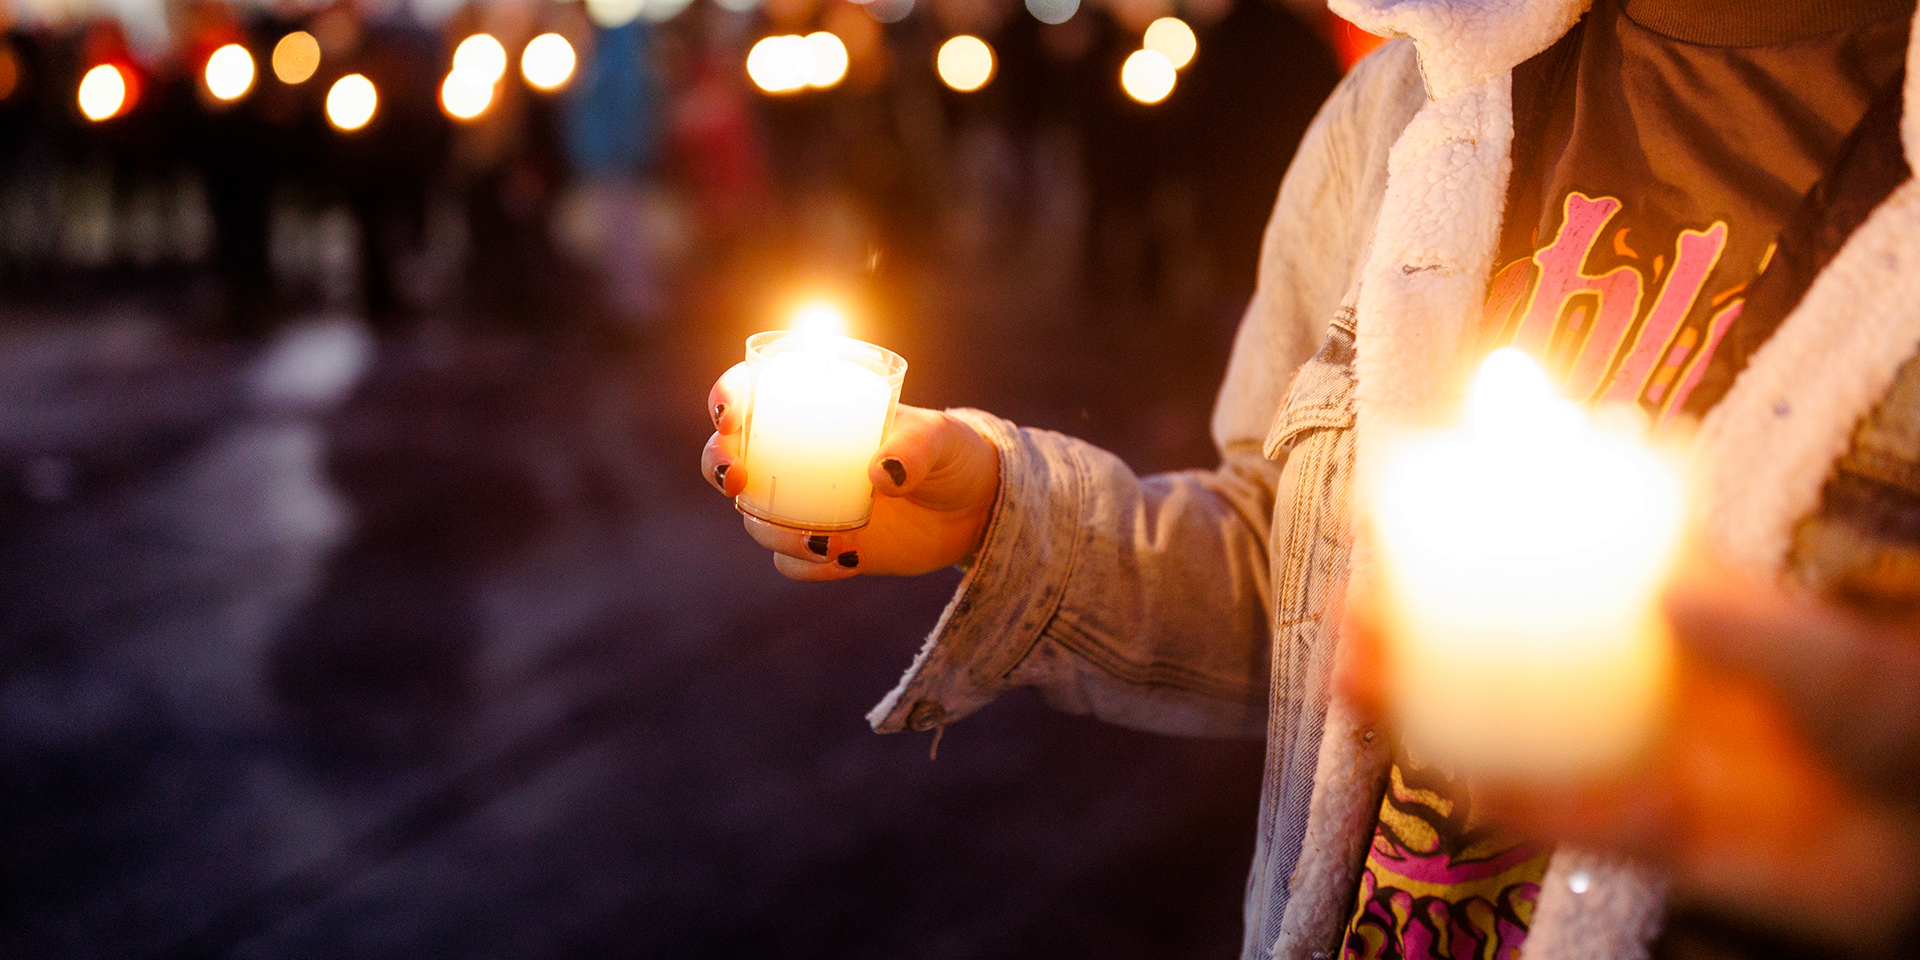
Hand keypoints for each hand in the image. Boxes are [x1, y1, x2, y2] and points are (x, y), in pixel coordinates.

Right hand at [701, 363, 1000, 580]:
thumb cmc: (951, 453)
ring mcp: (806, 504)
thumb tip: (881, 474)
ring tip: (825, 542)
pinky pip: (791, 562)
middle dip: (717, 467)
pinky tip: (845, 561)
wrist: (974, 509)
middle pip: (728, 459)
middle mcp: (797, 458)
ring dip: (771, 530)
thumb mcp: (941, 437)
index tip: (732, 416)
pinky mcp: (823, 546)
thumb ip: (915, 447)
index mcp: (816, 411)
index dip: (727, 399)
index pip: (752, 394)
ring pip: (755, 518)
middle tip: (737, 480)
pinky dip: (805, 566)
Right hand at [1337, 569, 1919, 951]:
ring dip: (1432, 711)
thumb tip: (1663, 594)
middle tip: (1351, 608)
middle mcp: (1637, 675)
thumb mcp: (1832, 660)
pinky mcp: (1650, 835)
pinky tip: (1459, 786)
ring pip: (1509, 730)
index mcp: (1674, 608)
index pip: (1566, 550)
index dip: (1489, 523)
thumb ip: (1751, 628)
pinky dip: (1514, 807)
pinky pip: (1563, 821)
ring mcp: (1636, 753)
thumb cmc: (1901, 718)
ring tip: (1356, 684)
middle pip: (1507, 644)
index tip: (1412, 502)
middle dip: (1423, 627)